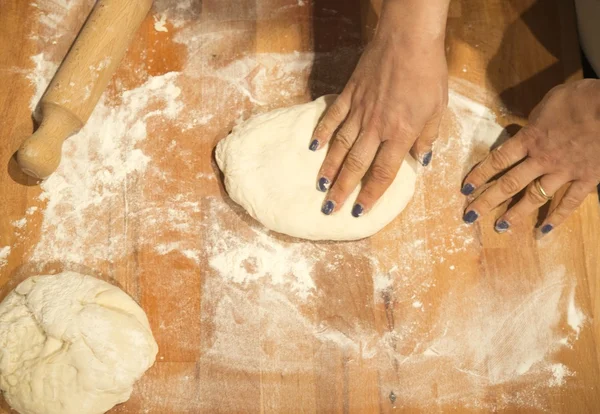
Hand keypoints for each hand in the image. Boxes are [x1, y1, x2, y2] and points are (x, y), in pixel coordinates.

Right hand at [310, 0, 449, 216]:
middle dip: (343, 189)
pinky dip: (321, 133)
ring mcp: (359, 110)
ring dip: (329, 168)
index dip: (370, 194)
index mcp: (400, 133)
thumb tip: (420, 160)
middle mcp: (376, 127)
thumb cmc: (428, 73)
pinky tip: (313, 148)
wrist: (408, 39)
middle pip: (356, 164)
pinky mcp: (348, 94)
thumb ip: (427, 137)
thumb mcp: (437, 108)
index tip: (359, 211)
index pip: (383, 172)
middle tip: (330, 208)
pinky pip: (332, 118)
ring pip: (340, 145)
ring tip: (320, 186)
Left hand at [461, 79, 599, 234]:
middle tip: (470, 216)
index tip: (465, 188)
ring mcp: (564, 172)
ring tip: (500, 228)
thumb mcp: (550, 101)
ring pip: (534, 197)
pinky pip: (570, 202)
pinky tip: (544, 231)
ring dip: (516, 214)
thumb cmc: (581, 98)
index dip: (480, 175)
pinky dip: (557, 218)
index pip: (497, 160)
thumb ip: (536, 119)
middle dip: (487, 201)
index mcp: (530, 138)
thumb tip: (530, 127)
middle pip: (509, 184)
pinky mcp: (587, 179)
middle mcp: (542, 159)